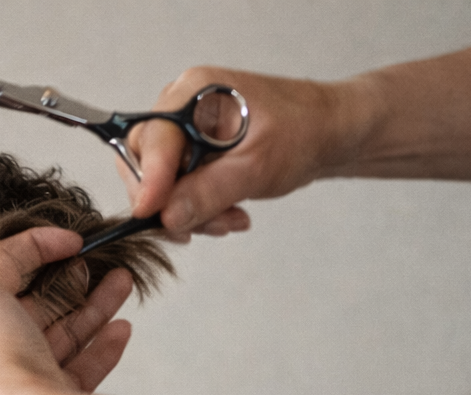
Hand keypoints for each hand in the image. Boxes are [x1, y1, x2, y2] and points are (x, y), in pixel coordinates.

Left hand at [0, 172, 106, 394]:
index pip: (0, 271)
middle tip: (102, 262)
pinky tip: (121, 330)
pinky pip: (79, 369)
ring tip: (123, 287)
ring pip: (60, 334)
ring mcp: (21, 381)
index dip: (34, 246)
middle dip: (70, 278)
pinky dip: (101, 346)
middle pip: (34, 304)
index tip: (71, 238)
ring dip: (93, 306)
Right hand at [122, 67, 349, 238]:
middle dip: (172, 203)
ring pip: (158, 184)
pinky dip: (196, 209)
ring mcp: (181, 133)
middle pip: (144, 165)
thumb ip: (210, 191)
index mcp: (192, 93)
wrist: (326, 132)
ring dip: (188, 212)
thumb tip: (167, 216)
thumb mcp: (258, 166)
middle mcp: (178, 109)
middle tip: (207, 225)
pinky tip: (227, 214)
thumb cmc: (302, 133)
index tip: (150, 213)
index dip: (148, 180)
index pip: (151, 140)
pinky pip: (174, 189)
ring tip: (230, 220)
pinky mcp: (188, 153)